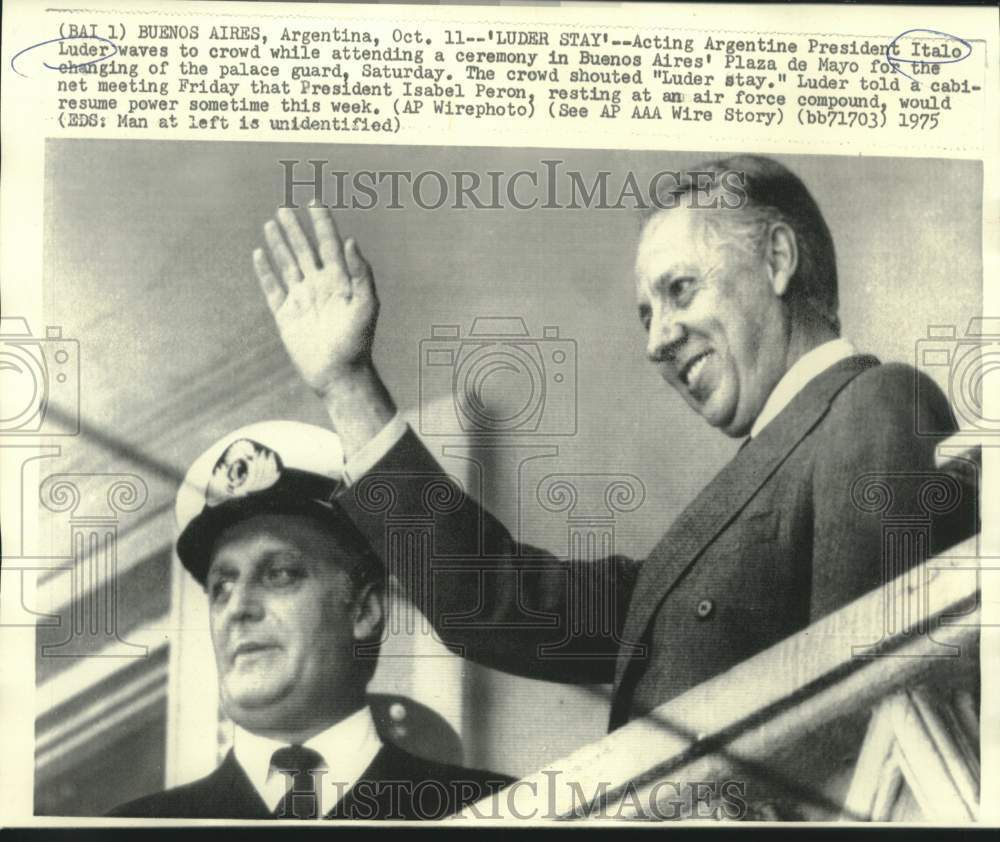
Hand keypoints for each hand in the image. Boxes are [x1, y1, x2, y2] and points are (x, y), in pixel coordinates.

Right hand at [253, 204, 378, 394]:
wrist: (338, 375)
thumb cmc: (357, 342)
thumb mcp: (366, 305)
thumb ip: (360, 273)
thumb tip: (349, 240)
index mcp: (340, 281)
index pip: (329, 244)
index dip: (322, 223)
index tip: (314, 202)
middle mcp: (320, 286)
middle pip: (305, 250)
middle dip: (295, 229)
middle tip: (284, 208)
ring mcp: (302, 299)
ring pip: (288, 264)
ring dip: (280, 244)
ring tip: (271, 223)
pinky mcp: (286, 315)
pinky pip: (272, 289)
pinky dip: (265, 272)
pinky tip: (259, 254)